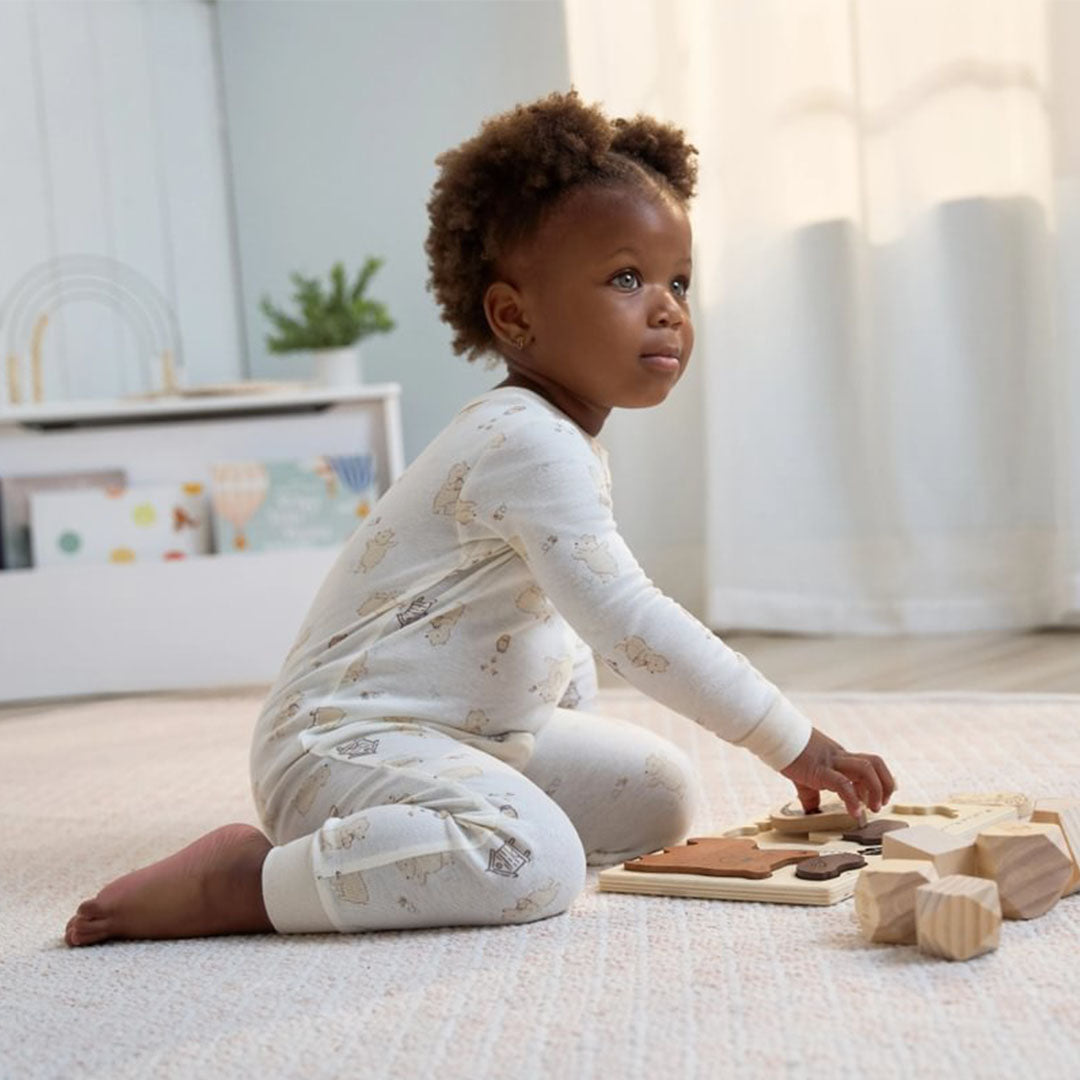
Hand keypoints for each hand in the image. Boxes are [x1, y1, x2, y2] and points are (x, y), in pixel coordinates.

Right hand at [780, 727, 895, 816]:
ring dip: (876, 791)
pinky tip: (854, 813)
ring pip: (867, 769)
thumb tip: (810, 810)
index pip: (869, 764)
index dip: (880, 781)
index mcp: (838, 757)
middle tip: (880, 804)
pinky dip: (853, 800)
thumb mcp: (804, 774)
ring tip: (872, 808)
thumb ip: (811, 793)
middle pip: (875, 763)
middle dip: (886, 785)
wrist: (774, 735)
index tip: (876, 799)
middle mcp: (839, 757)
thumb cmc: (788, 752)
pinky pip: (843, 784)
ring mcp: (831, 762)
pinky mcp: (819, 770)